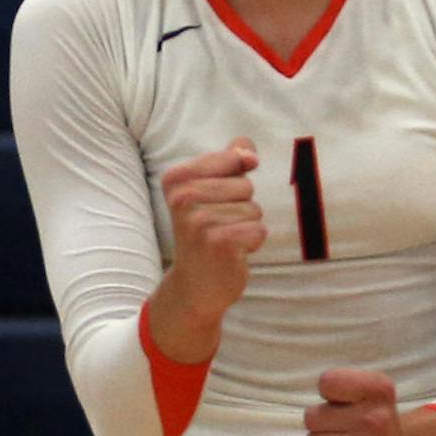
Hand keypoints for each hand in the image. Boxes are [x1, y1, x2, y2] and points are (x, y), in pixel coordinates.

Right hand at [158, 139, 265, 337]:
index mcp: (176, 179)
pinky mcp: (219, 243)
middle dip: (242, 206)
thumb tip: (248, 151)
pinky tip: (232, 253)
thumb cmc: (206, 231)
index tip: (216, 200)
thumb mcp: (210, 190)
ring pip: (254, 209)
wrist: (194, 284)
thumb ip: (230, 160)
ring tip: (224, 240)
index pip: (233, 158)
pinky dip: (252, 243)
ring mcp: (199, 221)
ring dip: (247, 226)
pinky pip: (259, 230)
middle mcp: (182, 198)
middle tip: (219, 226)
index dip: (236, 179)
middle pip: (245, 185)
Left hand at [304, 370, 435, 435]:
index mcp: (379, 391)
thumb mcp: (372, 389)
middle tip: (342, 427)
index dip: (328, 392)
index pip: (327, 382)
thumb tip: (314, 407)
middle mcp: (374, 419)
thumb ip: (342, 385)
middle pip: (312, 417)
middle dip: (320, 422)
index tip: (341, 400)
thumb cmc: (377, 420)